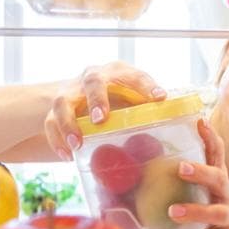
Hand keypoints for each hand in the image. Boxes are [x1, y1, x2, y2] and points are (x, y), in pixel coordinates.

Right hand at [43, 61, 165, 160]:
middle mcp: (92, 77)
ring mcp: (71, 92)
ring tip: (77, 144)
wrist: (75, 96)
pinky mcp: (53, 109)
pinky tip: (67, 156)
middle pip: (92, 81)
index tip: (159, 98)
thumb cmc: (114, 100)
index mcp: (118, 73)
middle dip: (97, 100)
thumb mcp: (131, 100)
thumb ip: (147, 110)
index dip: (146, 85)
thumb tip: (179, 127)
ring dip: (69, 123)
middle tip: (101, 119)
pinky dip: (56, 140)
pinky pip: (49, 123)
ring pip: (63, 103)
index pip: (133, 75)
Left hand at [167, 119, 228, 228]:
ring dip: (195, 211)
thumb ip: (166, 178)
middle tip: (180, 168)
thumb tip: (125, 165)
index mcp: (217, 175)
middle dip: (201, 172)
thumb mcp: (187, 190)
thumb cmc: (195, 208)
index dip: (210, 137)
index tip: (199, 121)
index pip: (217, 152)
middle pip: (219, 177)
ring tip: (172, 212)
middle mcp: (227, 192)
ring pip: (217, 212)